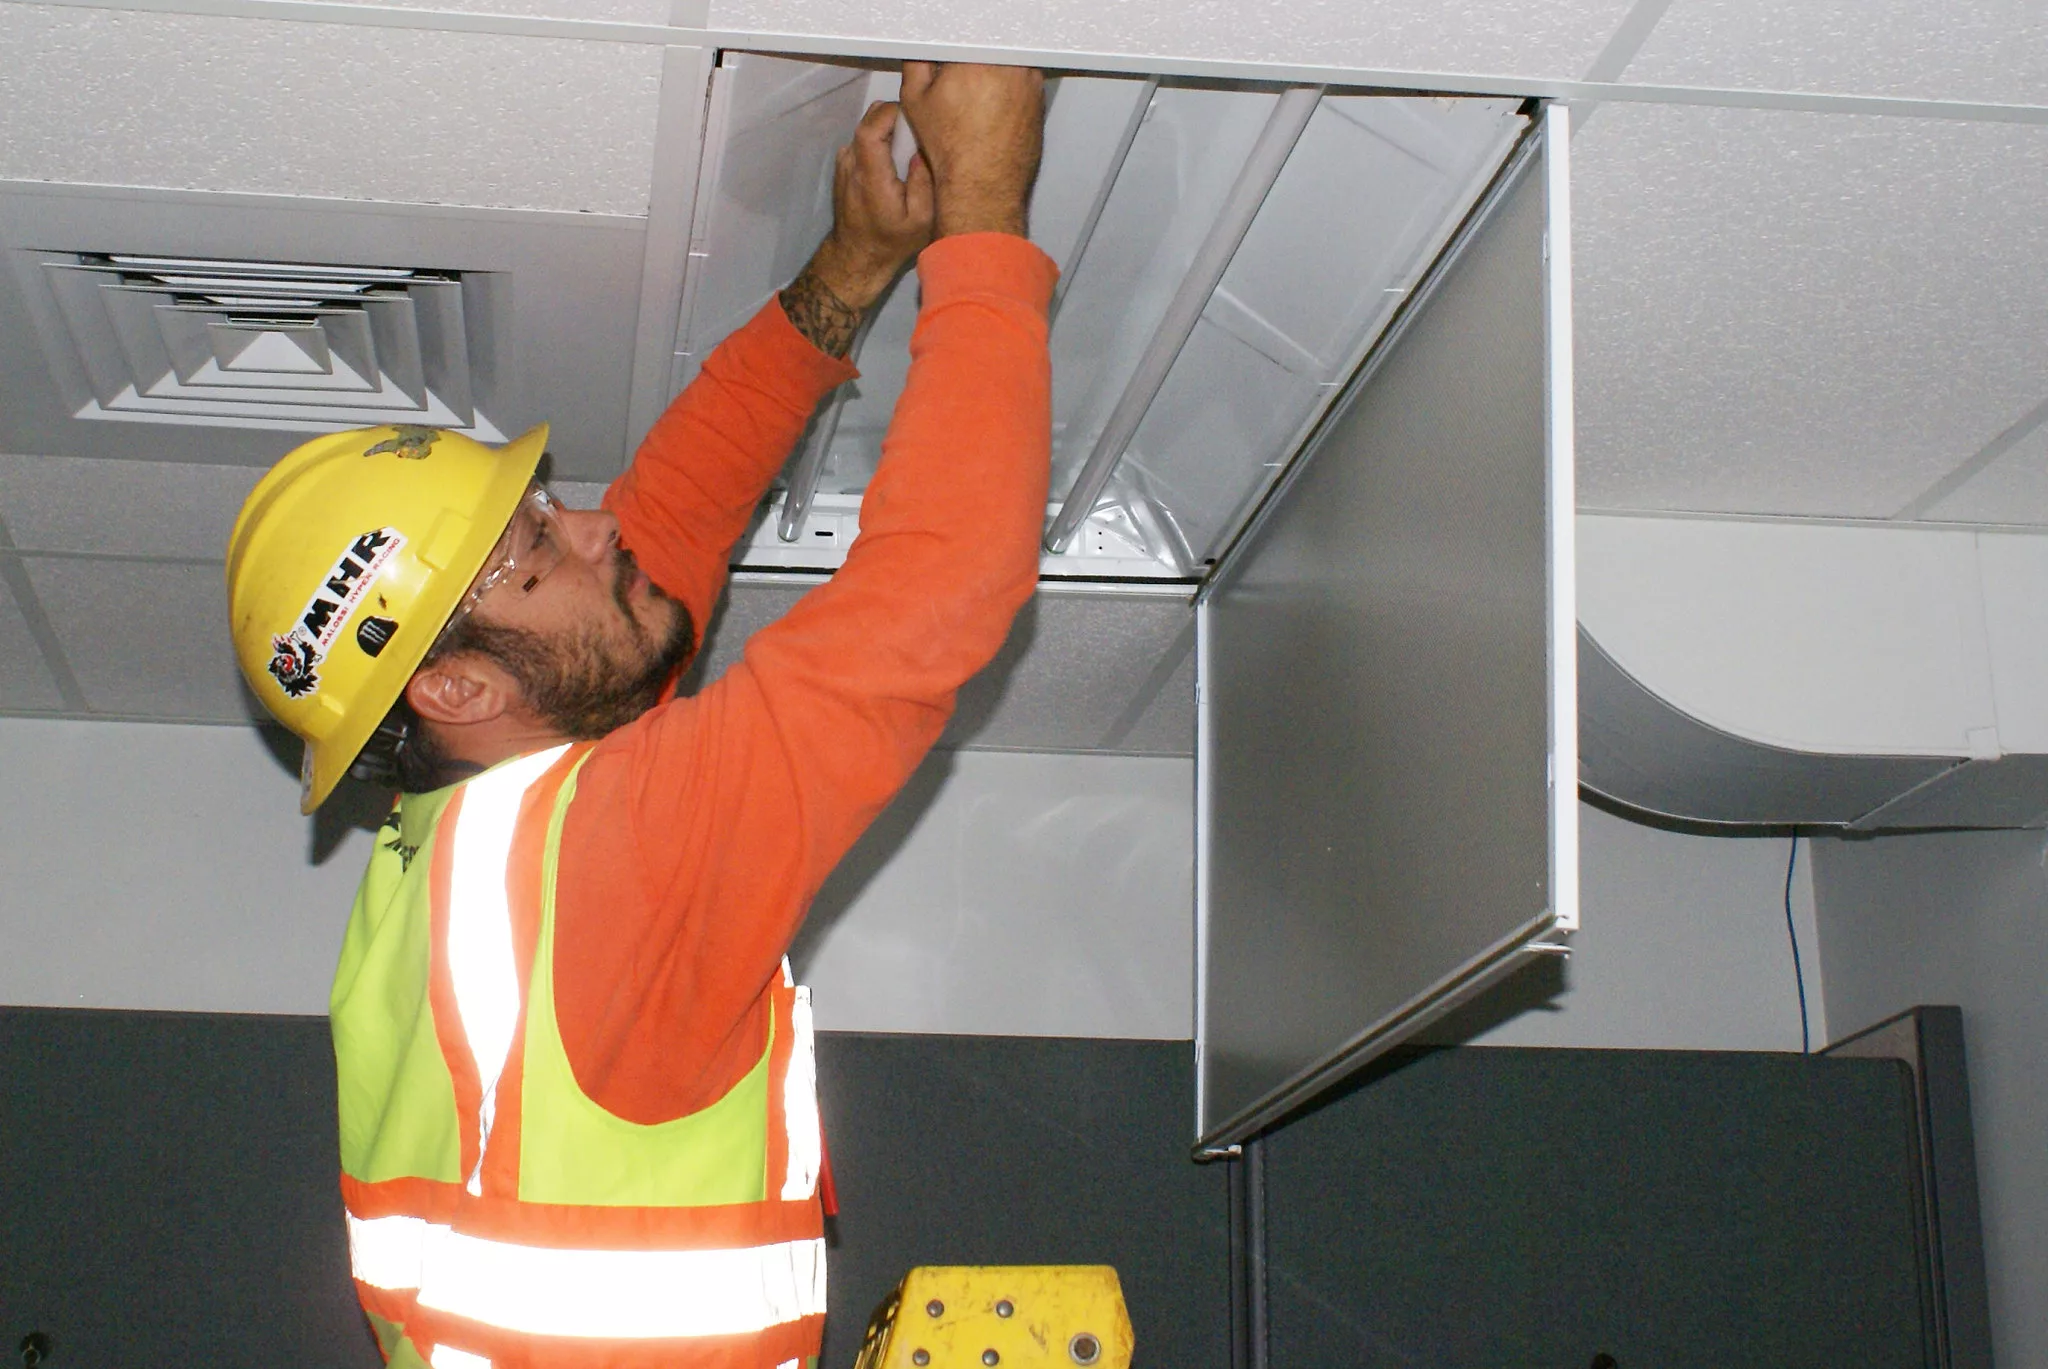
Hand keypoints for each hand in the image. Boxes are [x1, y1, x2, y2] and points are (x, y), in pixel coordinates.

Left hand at [807, 100, 935, 311]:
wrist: (857, 256)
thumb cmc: (891, 241)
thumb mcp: (920, 221)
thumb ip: (924, 183)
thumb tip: (924, 150)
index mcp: (871, 176)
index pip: (872, 128)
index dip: (893, 113)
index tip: (916, 119)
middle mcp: (851, 164)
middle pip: (869, 120)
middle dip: (895, 117)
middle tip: (917, 134)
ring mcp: (844, 163)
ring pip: (866, 127)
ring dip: (889, 129)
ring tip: (908, 149)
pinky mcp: (843, 165)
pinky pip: (863, 139)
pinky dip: (880, 140)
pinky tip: (894, 160)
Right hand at [899, 61, 1044, 238]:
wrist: (984, 186)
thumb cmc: (954, 151)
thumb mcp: (916, 99)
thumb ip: (918, 61)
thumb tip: (924, 51)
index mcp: (975, 55)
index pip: (963, 36)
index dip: (953, 53)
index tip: (949, 65)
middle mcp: (1007, 62)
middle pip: (988, 45)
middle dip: (974, 60)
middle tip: (961, 85)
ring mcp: (1028, 78)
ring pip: (1006, 61)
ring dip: (993, 73)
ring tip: (977, 103)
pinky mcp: (1040, 95)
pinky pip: (1022, 80)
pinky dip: (1009, 89)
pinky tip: (993, 111)